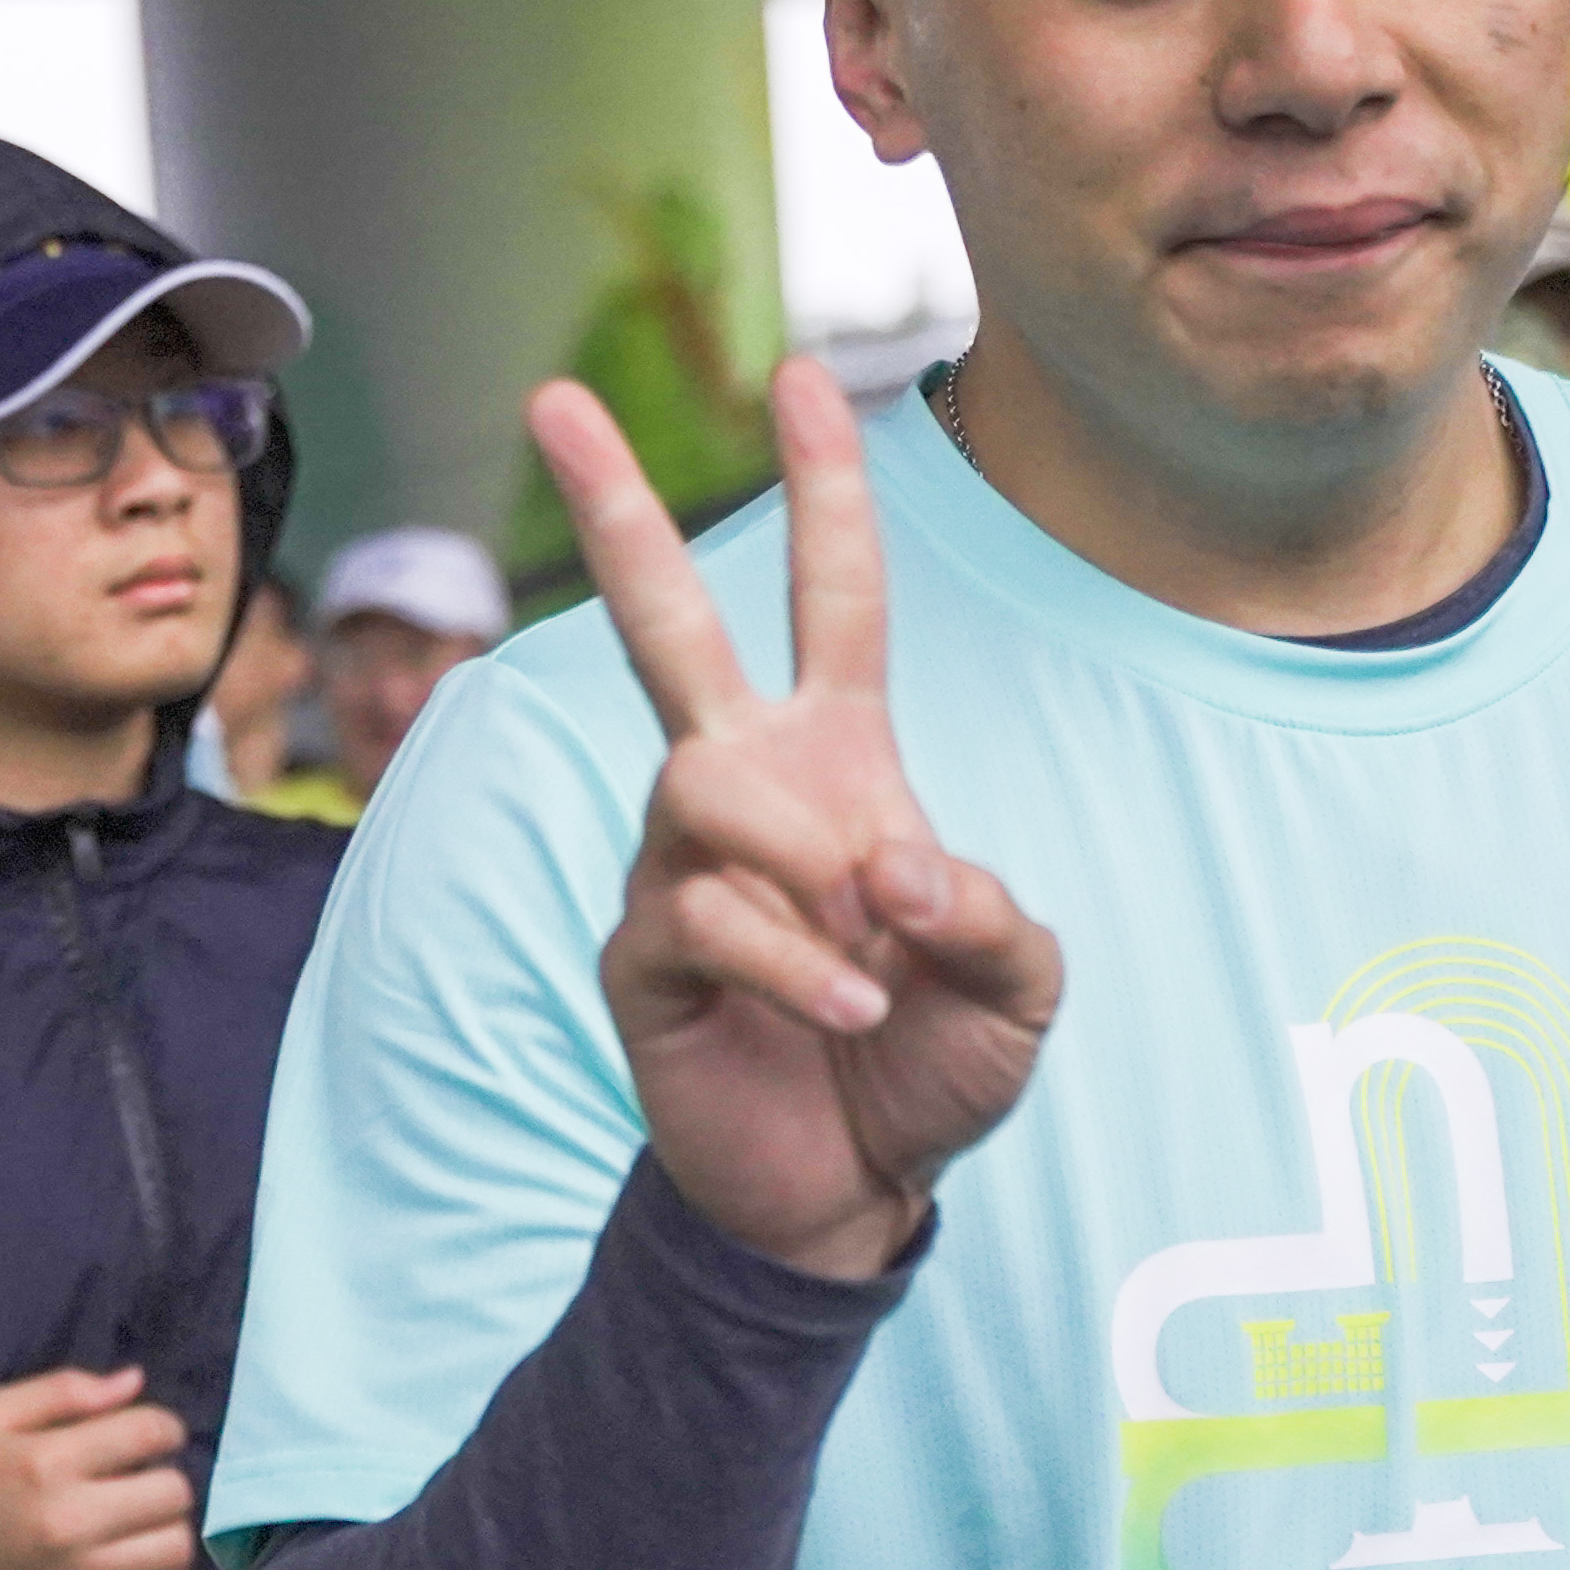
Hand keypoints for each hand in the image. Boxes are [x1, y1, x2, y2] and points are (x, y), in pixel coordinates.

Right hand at [0, 1367, 195, 1569]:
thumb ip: (60, 1392)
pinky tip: (144, 1567)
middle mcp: (67, 1523)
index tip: (148, 1436)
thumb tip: (135, 1382)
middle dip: (163, 1477)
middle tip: (135, 1481)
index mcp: (43, 1462)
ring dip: (167, 1529)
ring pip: (175, 1549)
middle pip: (173, 1493)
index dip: (163, 1428)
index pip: (151, 1433)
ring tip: (137, 1524)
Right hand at [531, 358, 1060, 1279]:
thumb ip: (987, 910)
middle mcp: (742, 789)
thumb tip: (889, 868)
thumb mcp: (1015, 981)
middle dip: (612, 507)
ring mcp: (677, 866)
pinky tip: (844, 1011)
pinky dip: (793, 962)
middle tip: (554, 395)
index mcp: (839, 761)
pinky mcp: (643, 953)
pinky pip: (704, 914)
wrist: (845, 1196)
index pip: (832, 599)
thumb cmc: (928, 1066)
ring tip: (865, 958)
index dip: (826, 487)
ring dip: (803, 865)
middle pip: (664, 624)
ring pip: (704, 786)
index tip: (805, 373)